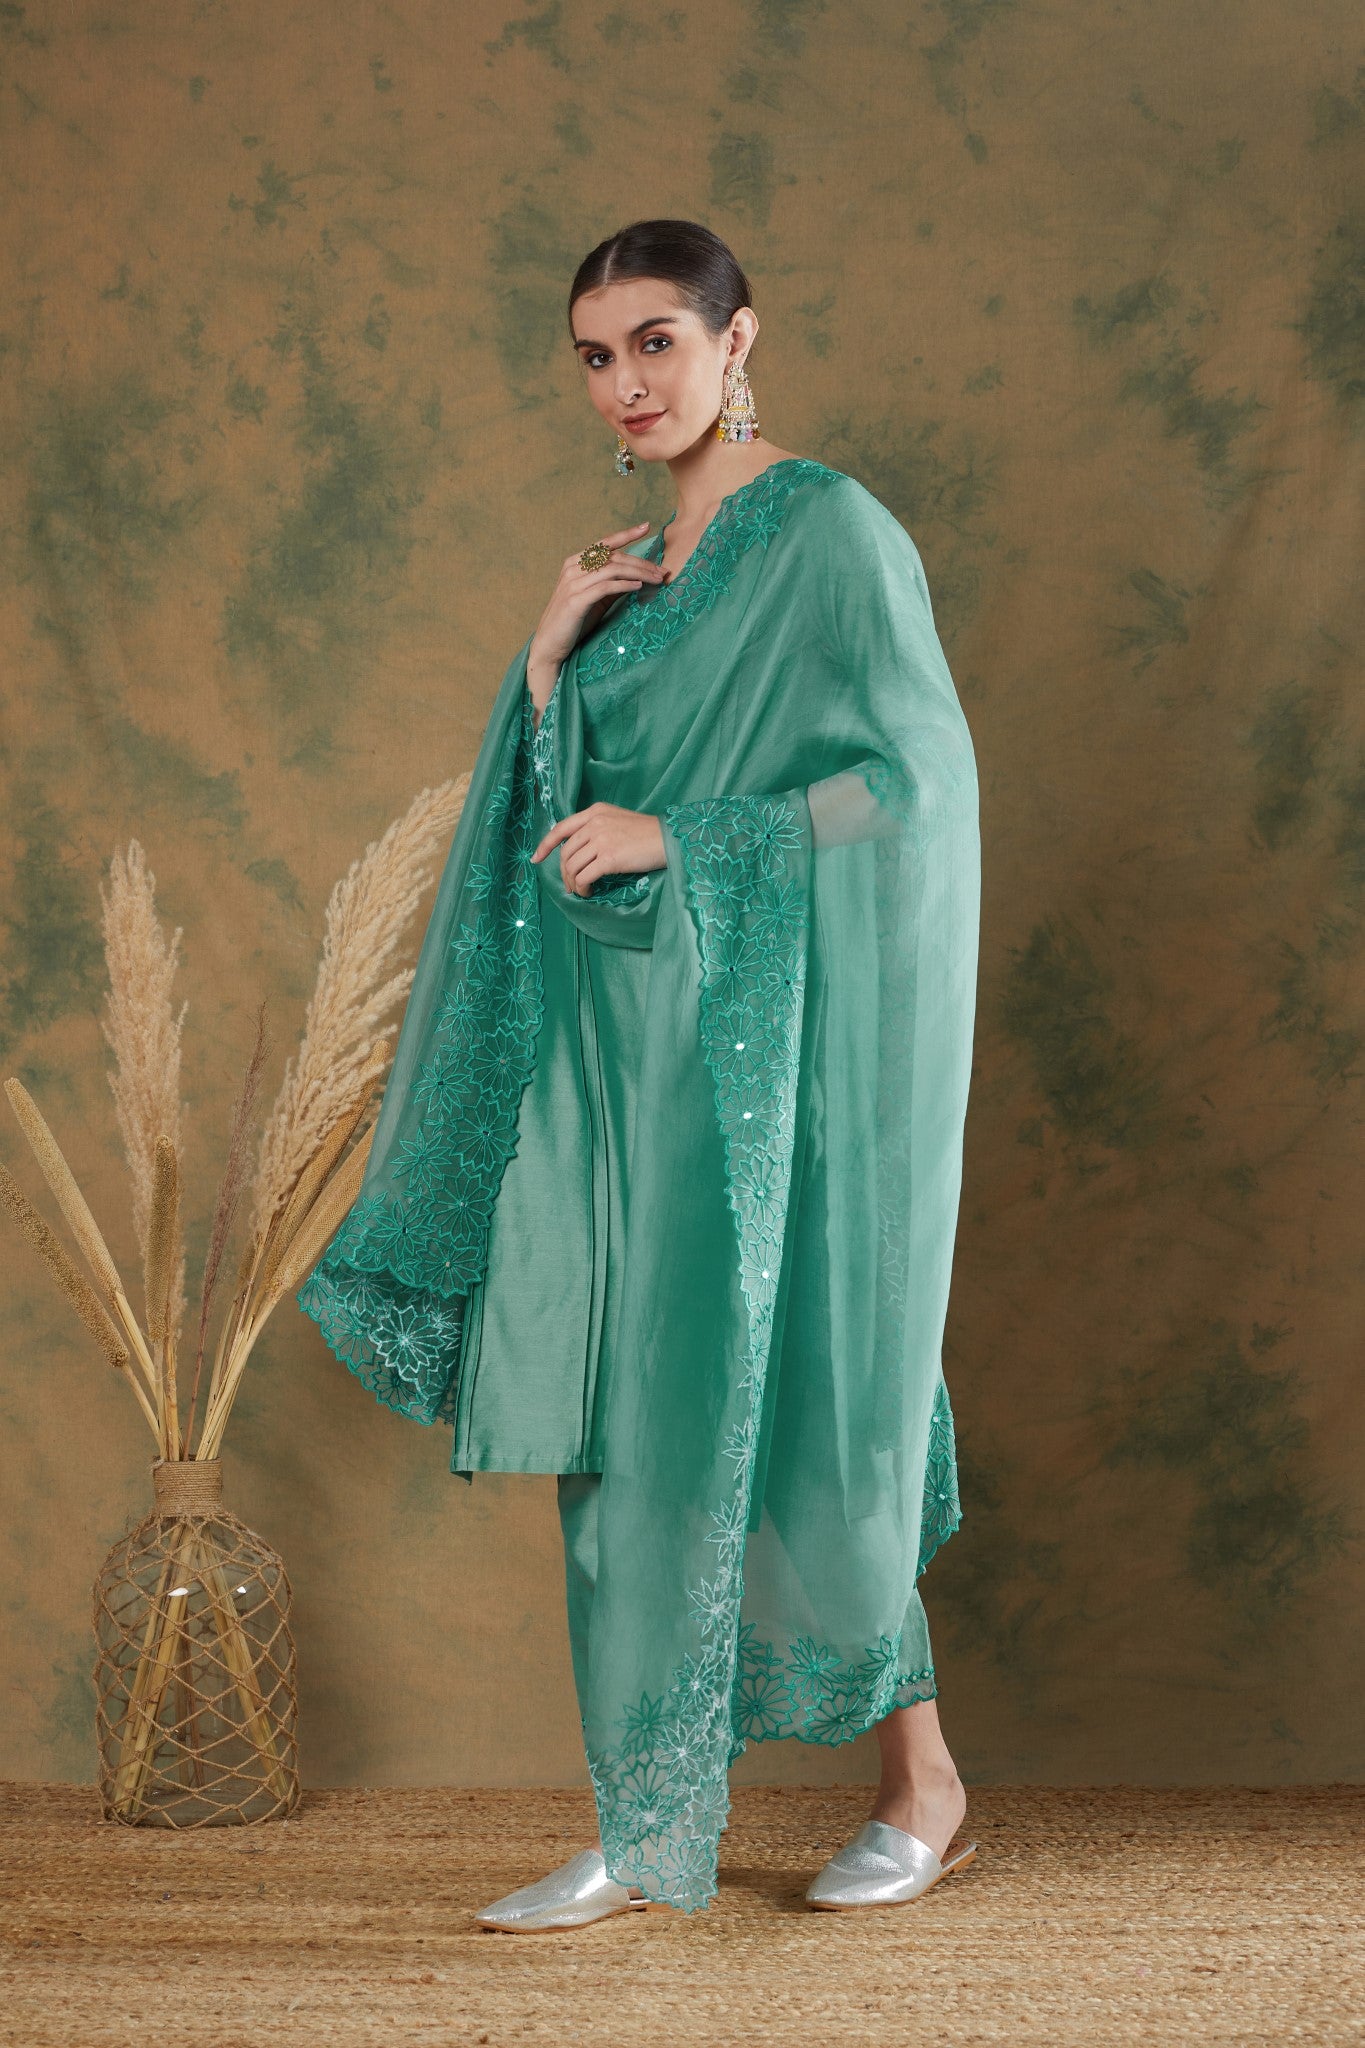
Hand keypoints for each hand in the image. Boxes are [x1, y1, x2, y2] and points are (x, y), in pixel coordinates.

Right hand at [527, 523, 669, 704]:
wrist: (550, 644)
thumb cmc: (573, 622)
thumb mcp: (594, 599)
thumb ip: (610, 585)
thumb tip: (636, 577)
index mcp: (575, 563)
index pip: (604, 544)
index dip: (626, 534)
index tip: (646, 527)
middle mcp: (573, 568)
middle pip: (613, 557)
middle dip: (641, 562)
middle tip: (662, 571)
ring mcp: (573, 583)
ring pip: (612, 569)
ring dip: (638, 573)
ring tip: (656, 580)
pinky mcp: (576, 600)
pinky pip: (604, 587)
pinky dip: (623, 585)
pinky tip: (638, 586)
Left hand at [531, 802, 665, 896]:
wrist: (668, 839)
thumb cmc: (647, 833)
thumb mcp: (617, 820)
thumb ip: (597, 828)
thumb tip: (578, 852)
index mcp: (595, 811)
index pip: (561, 828)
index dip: (545, 845)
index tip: (536, 858)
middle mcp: (594, 822)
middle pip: (565, 852)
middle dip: (564, 873)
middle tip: (571, 886)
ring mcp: (601, 839)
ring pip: (572, 866)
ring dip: (573, 883)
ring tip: (582, 891)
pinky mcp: (609, 857)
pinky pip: (584, 877)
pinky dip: (583, 888)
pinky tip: (589, 892)